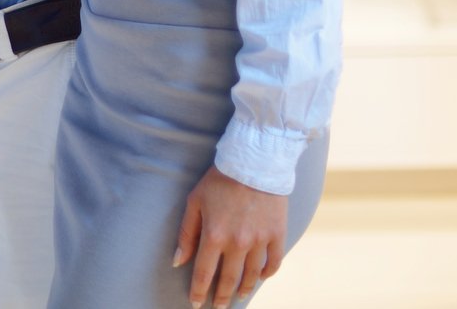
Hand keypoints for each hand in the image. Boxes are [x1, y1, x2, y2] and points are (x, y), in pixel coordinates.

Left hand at [173, 165, 286, 308]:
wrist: (254, 162)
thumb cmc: (219, 179)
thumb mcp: (194, 202)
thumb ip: (186, 234)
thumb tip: (178, 261)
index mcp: (214, 235)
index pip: (204, 273)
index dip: (199, 291)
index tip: (195, 303)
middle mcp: (238, 243)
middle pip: (229, 279)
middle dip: (221, 296)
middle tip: (218, 306)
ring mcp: (260, 240)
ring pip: (252, 275)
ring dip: (244, 289)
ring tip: (238, 297)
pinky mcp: (277, 234)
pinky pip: (274, 263)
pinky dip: (267, 274)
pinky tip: (260, 277)